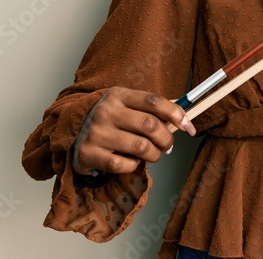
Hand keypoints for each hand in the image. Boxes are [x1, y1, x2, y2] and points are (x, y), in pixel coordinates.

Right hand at [71, 87, 195, 175]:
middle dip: (166, 139)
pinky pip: (124, 164)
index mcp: (119, 95)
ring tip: (153, 154)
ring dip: (154, 154)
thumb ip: (154, 109)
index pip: (153, 101)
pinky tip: (132, 162)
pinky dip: (134, 166)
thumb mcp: (128, 106)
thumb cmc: (111, 122)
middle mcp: (106, 111)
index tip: (188, 126)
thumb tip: (186, 113)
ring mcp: (96, 132)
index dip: (175, 113)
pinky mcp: (89, 153)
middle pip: (150, 125)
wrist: (74, 136)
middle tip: (168, 145)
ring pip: (141, 147)